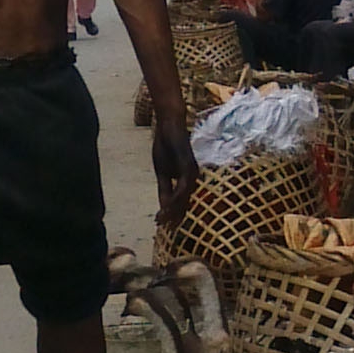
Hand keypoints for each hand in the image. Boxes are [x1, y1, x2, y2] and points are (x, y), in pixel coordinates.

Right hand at [152, 109, 198, 225]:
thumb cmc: (166, 145)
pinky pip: (183, 186)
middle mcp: (193, 177)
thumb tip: (165, 205)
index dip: (171, 213)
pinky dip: (175, 197)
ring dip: (173, 209)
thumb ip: (165, 187)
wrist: (169, 125)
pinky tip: (167, 205)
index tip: (161, 224)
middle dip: (173, 215)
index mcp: (186, 179)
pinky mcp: (188, 166)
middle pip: (184, 202)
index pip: (180, 201)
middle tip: (163, 227)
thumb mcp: (162, 171)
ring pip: (184, 197)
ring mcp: (192, 172)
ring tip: (163, 219)